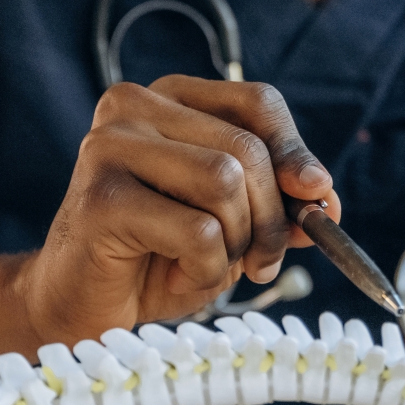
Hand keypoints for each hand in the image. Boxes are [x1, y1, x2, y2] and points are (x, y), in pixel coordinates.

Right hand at [18, 75, 340, 345]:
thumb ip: (277, 203)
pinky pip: (198, 231)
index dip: (296, 153)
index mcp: (168, 99)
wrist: (78, 306)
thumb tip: (325, 198)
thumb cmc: (154, 258)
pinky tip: (178, 277)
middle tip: (263, 263)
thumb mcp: (231, 224)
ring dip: (237, 243)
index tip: (318, 200)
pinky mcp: (101, 198)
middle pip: (246, 148)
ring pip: (225, 182)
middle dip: (272, 217)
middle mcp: (132, 107)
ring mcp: (109, 146)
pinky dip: (207, 269)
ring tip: (207, 267)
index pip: (257, 102)